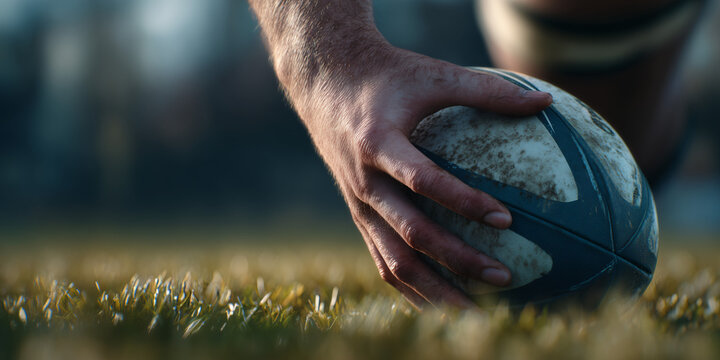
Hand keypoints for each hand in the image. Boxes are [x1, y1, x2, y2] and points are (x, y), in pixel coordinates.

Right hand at [292, 44, 551, 308]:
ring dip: (435, 290)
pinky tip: (444, 302)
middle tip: (504, 277)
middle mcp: (364, 181)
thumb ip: (485, 90)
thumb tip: (545, 100)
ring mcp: (358, 205)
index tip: (505, 220)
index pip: (422, 180)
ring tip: (477, 313)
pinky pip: (383, 261)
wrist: (324, 84)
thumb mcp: (432, 74)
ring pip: (394, 260)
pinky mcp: (358, 216)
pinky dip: (412, 287)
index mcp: (377, 144)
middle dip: (457, 261)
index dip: (462, 202)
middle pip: (411, 233)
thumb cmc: (385, 76)